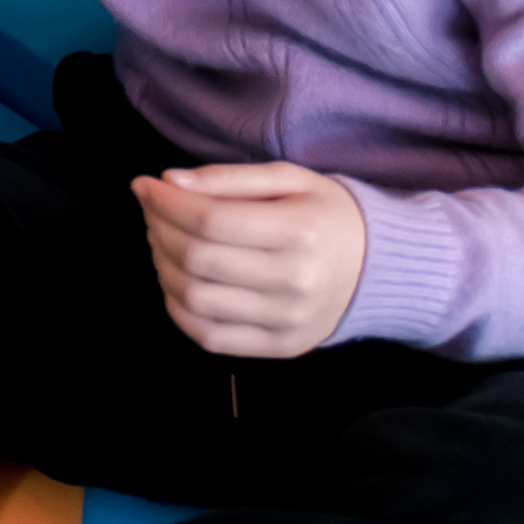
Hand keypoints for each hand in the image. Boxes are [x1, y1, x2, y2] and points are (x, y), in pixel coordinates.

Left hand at [139, 161, 365, 357]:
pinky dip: (178, 309)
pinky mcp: (280, 346)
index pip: (210, 221)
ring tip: (163, 242)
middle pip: (197, 259)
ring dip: (162, 266)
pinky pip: (210, 337)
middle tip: (153, 211)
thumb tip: (169, 181)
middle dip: (158, 228)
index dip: (165, 202)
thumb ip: (229, 177)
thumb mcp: (289, 179)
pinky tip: (177, 281)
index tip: (145, 185)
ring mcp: (287, 320)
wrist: (377, 268)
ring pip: (195, 299)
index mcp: (300, 231)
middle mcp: (295, 281)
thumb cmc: (326, 215)